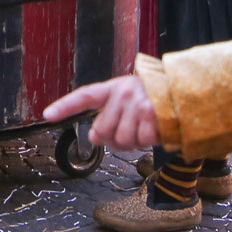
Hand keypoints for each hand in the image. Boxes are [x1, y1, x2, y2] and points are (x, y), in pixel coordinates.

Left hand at [43, 76, 159, 150]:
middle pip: (102, 131)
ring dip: (133, 143)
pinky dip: (148, 142)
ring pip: (122, 140)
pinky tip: (155, 130)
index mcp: (113, 88)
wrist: (184, 92)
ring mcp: (138, 103)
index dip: (64, 106)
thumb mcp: (127, 100)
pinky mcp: (153, 115)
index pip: (84, 97)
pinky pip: (141, 142)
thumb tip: (95, 138)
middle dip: (113, 139)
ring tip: (143, 130)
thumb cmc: (153, 99)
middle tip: (128, 132)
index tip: (47, 115)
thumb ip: (108, 116)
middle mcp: (123, 93)